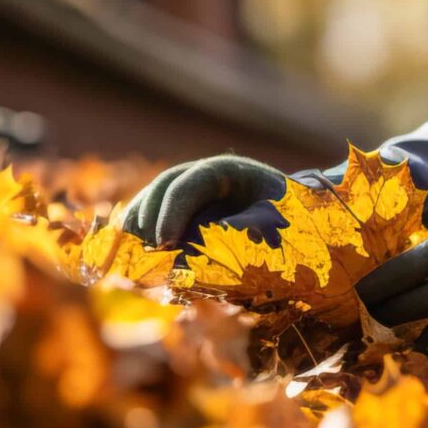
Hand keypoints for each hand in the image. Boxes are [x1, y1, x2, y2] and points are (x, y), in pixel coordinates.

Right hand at [115, 155, 287, 249]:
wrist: (290, 217)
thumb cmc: (286, 217)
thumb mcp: (274, 219)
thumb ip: (247, 228)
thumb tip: (208, 241)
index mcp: (227, 171)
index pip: (190, 182)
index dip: (172, 211)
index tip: (165, 243)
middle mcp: (202, 174)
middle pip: (165, 186)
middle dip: (151, 217)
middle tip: (149, 252)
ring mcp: (188, 188)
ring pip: (153, 198)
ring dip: (141, 226)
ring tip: (137, 256)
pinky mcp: (181, 208)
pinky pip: (153, 214)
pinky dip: (142, 233)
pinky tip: (136, 256)